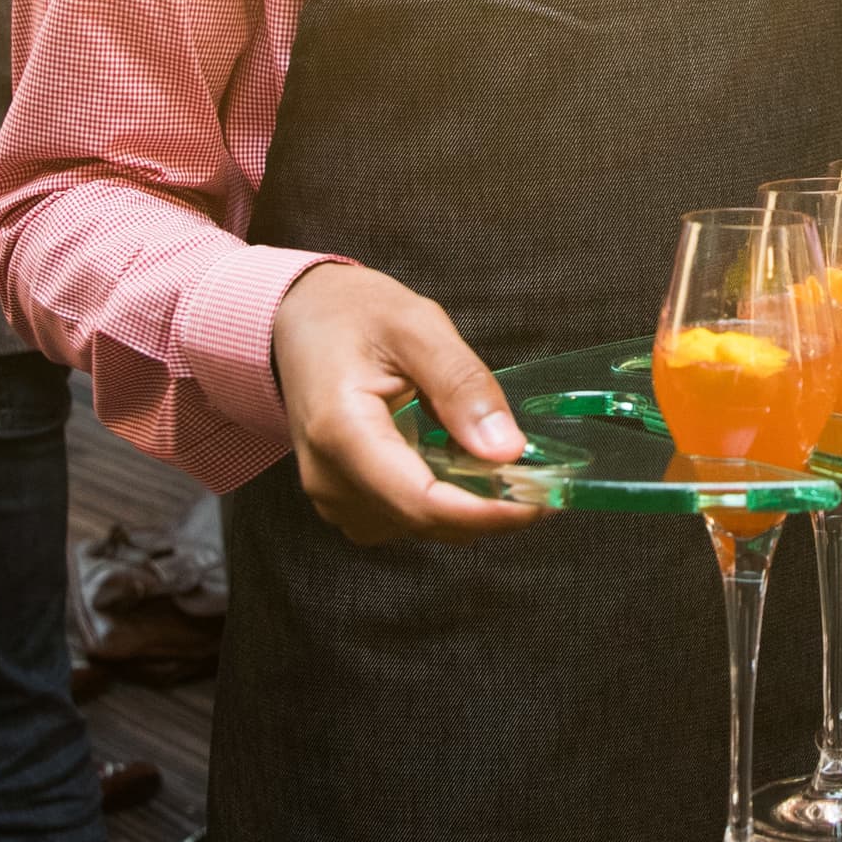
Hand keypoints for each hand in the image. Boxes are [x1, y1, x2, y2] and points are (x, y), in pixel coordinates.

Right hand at [270, 263, 538, 544]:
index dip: (487, 512)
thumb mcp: (416, 325)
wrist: (297, 320)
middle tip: (544, 477)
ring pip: (418, 526)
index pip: (421, 502)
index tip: (541, 502)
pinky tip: (461, 463)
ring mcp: (331, 494)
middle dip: (488, 508)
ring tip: (505, 464)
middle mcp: (329, 478)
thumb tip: (508, 449)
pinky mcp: (343, 498)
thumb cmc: (352, 314)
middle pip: (424, 520)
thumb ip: (461, 385)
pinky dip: (443, 500)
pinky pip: (403, 517)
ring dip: (467, 505)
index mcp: (342, 432)